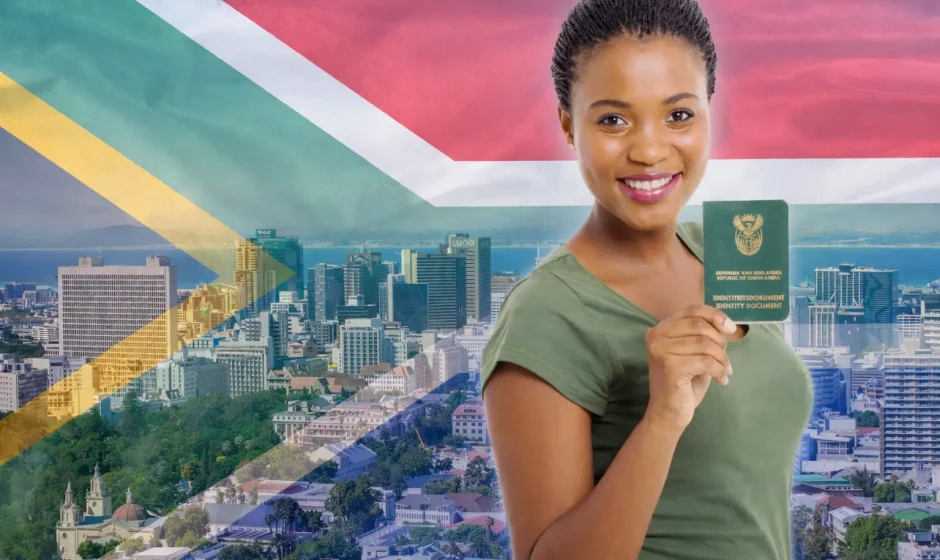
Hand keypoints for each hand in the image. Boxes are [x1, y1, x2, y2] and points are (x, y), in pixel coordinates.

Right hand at [643, 304, 735, 431]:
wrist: (670, 412)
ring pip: (705, 344)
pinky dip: (719, 370)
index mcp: (661, 328)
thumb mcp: (695, 352)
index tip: (731, 329)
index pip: (693, 310)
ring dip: (722, 359)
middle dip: (720, 342)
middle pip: (700, 325)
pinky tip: (721, 380)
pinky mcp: (670, 366)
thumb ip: (704, 334)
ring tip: (724, 371)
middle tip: (724, 360)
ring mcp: (661, 350)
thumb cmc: (684, 382)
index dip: (715, 315)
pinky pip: (706, 361)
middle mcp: (657, 336)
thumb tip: (727, 324)